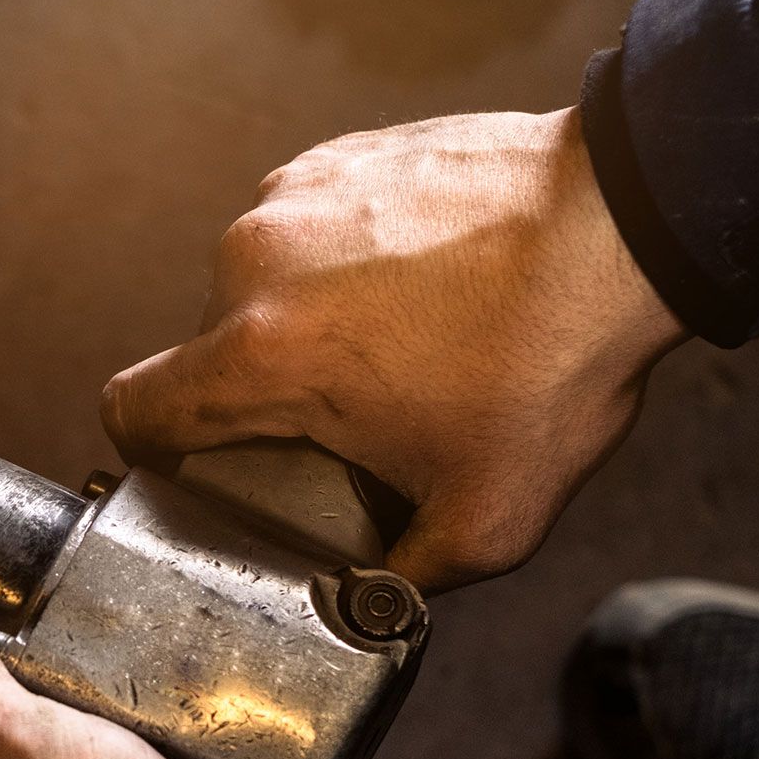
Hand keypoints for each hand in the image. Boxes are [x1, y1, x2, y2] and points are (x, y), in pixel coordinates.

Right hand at [101, 108, 687, 592]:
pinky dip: (340, 264)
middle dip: (260, 394)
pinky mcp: (335, 156)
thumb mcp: (488, 520)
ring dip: (299, 323)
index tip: (200, 465)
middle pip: (206, 354)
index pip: (131, 410)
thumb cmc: (554, 361)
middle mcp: (251, 263)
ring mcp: (291, 196)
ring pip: (254, 290)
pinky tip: (416, 285)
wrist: (627, 223)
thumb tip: (366, 602)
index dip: (153, 452)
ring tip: (395, 343)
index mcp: (260, 356)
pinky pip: (303, 229)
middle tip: (347, 418)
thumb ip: (402, 582)